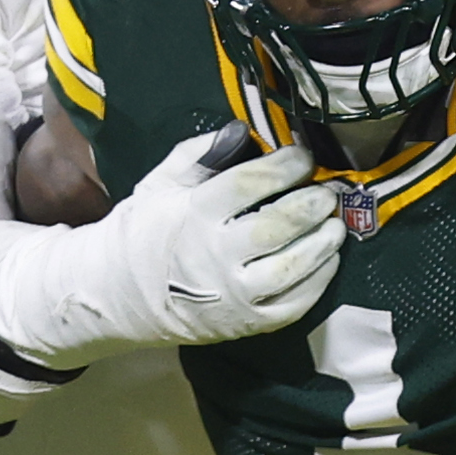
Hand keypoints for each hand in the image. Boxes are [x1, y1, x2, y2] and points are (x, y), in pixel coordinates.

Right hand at [106, 133, 345, 346]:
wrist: (120, 296)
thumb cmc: (146, 232)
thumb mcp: (160, 184)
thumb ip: (199, 155)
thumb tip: (242, 131)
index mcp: (194, 214)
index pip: (249, 184)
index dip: (284, 166)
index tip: (303, 157)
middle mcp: (216, 256)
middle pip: (277, 226)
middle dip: (311, 204)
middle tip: (326, 192)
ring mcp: (234, 295)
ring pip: (292, 267)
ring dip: (322, 242)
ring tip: (334, 224)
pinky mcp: (247, 323)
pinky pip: (294, 303)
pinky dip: (318, 280)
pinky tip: (327, 259)